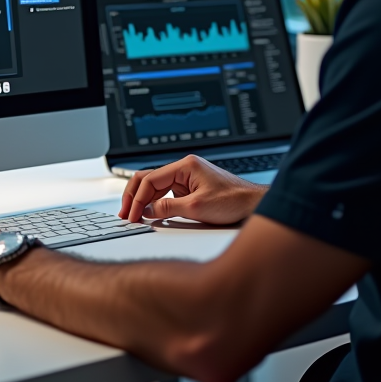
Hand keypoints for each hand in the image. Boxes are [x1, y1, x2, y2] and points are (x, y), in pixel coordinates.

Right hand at [119, 155, 266, 224]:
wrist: (255, 204)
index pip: (150, 179)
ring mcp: (188, 178)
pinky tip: (151, 214)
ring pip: (156, 186)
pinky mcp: (191, 188)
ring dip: (144, 200)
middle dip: (134, 196)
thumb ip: (168, 209)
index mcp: (185, 166)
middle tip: (125, 213)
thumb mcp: (197, 208)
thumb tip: (146, 211)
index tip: (132, 215)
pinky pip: (167, 193)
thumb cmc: (234, 201)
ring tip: (134, 215)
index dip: (138, 198)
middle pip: (149, 178)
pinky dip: (157, 203)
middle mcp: (185, 168)